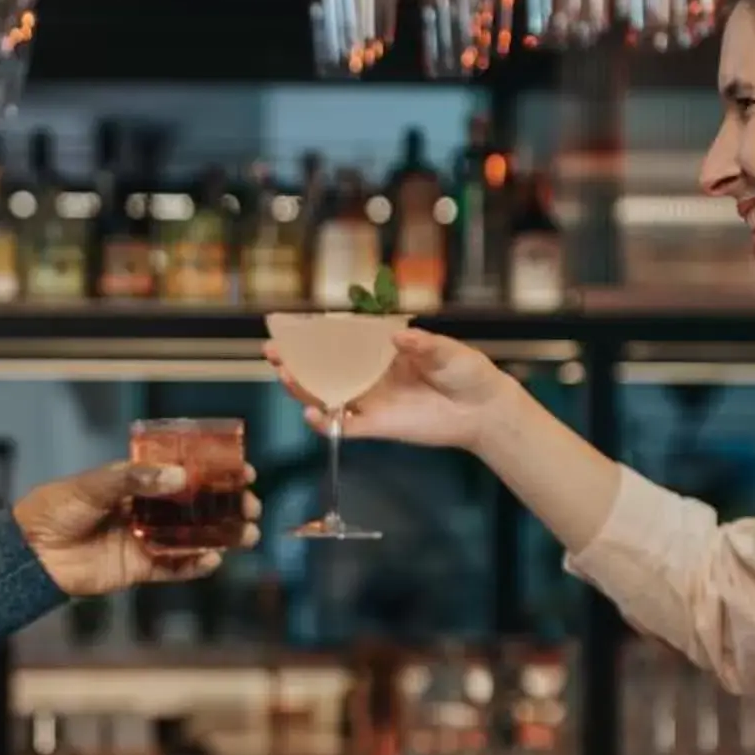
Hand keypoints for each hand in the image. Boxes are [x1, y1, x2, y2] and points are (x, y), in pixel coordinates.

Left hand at [14, 459, 259, 598]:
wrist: (30, 552)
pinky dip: (195, 566)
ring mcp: (146, 540)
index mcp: (138, 482)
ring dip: (222, 536)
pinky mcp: (139, 569)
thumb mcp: (94, 485)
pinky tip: (213, 560)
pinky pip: (175, 568)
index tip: (242, 470)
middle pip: (198, 507)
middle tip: (251, 504)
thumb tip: (179, 479)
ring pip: (194, 538)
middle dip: (228, 506)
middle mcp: (147, 510)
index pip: (185, 474)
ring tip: (247, 534)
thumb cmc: (56, 508)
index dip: (215, 473)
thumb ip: (135, 480)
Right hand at [267, 326, 519, 451]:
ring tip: (284, 376)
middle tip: (271, 352)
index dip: (314, 334)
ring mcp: (371, 401)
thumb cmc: (467, 372)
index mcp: (381, 350)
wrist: (483, 410)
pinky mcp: (378, 426)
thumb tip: (396, 337)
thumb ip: (423, 344)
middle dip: (296, 360)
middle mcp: (370, 374)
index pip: (341, 340)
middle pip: (324, 368)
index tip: (289, 327)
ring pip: (327, 395)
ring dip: (303, 388)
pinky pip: (344, 427)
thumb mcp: (448, 351)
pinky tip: (311, 412)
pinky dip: (325, 423)